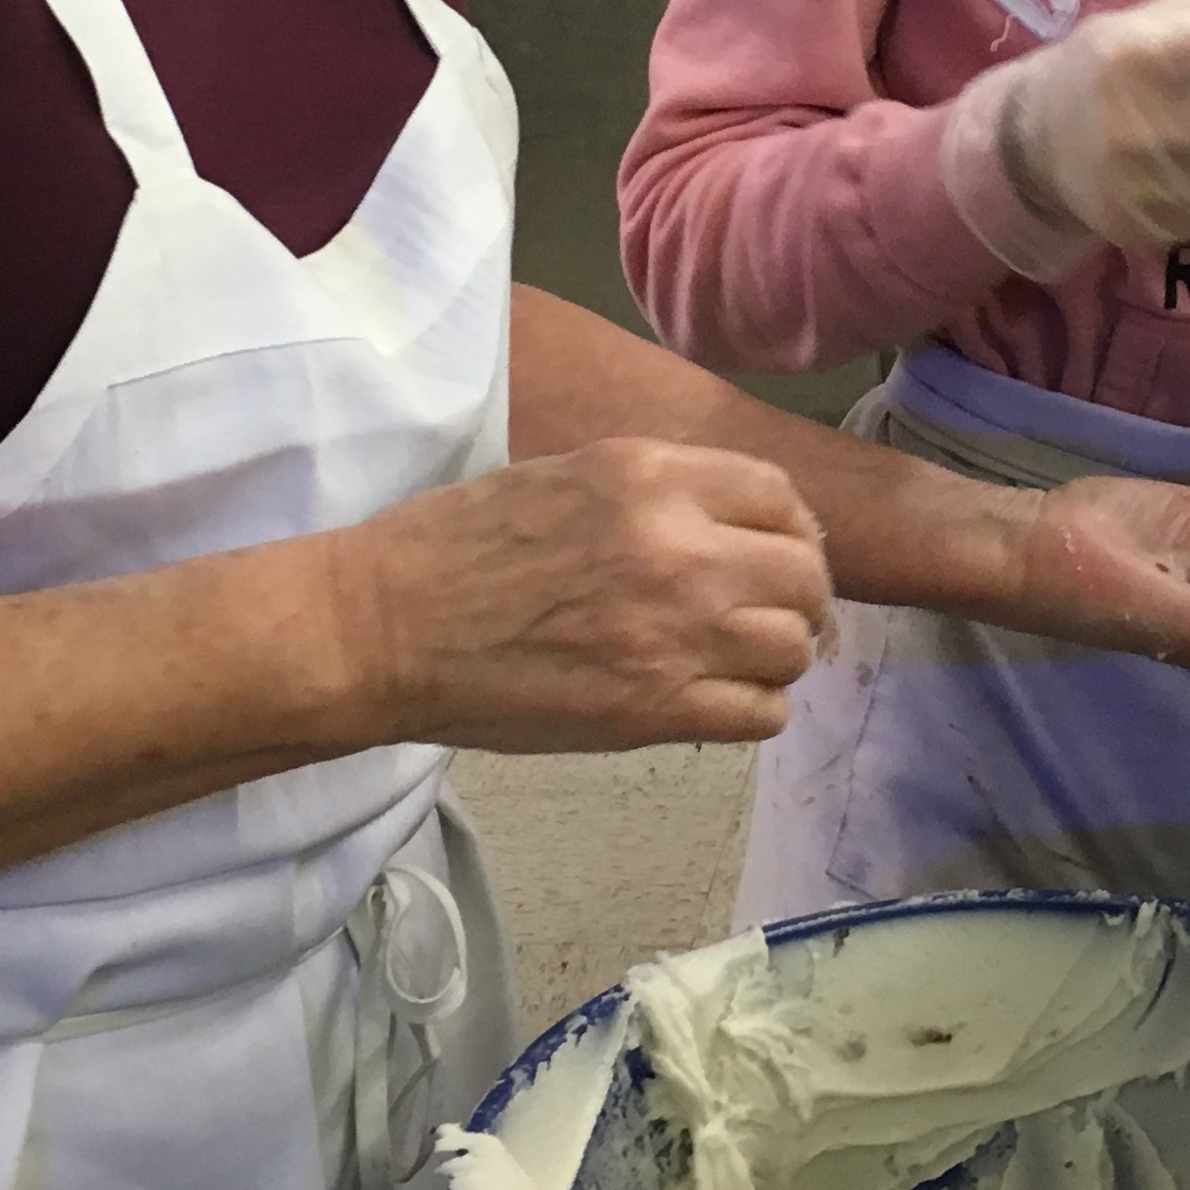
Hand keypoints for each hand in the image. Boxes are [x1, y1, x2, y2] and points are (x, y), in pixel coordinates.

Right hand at [330, 440, 834, 751]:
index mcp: (648, 476)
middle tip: (773, 617)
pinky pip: (761, 714)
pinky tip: (717, 701)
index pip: (779, 495)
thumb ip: (652, 492)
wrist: (385, 627)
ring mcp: (672, 632)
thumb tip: (725, 524)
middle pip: (804, 574)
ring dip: (777, 658)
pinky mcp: (654, 709)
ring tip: (739, 663)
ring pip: (792, 648)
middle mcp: (677, 546)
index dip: (792, 529)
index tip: (778, 553)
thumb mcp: (564, 475)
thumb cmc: (456, 545)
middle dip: (800, 598)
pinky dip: (754, 710)